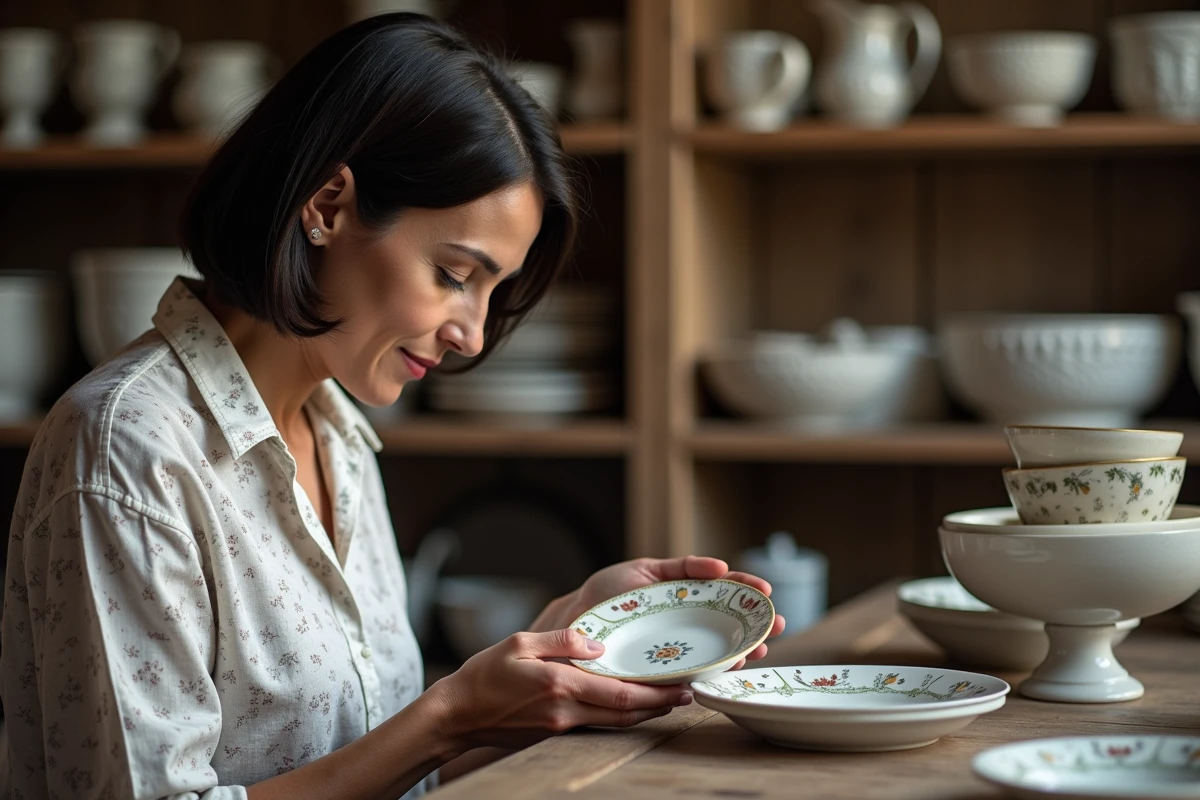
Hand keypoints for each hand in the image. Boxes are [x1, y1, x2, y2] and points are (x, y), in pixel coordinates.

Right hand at [428, 629, 692, 751]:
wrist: (458, 715)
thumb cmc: (485, 674)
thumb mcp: (520, 642)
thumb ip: (560, 639)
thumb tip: (596, 641)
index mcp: (560, 685)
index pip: (620, 693)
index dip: (656, 693)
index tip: (681, 686)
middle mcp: (566, 711)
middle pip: (625, 713)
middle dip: (660, 706)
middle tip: (688, 694)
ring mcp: (562, 726)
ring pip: (615, 723)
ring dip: (644, 713)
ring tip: (669, 700)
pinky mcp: (555, 732)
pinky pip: (597, 724)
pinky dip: (620, 715)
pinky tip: (631, 704)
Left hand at [535, 556, 786, 666]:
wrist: (574, 619)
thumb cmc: (609, 595)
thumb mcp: (646, 570)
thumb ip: (682, 567)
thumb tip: (720, 567)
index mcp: (686, 599)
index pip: (726, 594)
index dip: (748, 591)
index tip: (767, 589)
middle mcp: (687, 628)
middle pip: (730, 629)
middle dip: (757, 628)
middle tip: (776, 626)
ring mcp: (676, 652)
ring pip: (717, 656)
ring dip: (740, 654)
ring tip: (755, 650)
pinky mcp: (661, 674)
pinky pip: (690, 677)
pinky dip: (709, 675)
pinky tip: (722, 671)